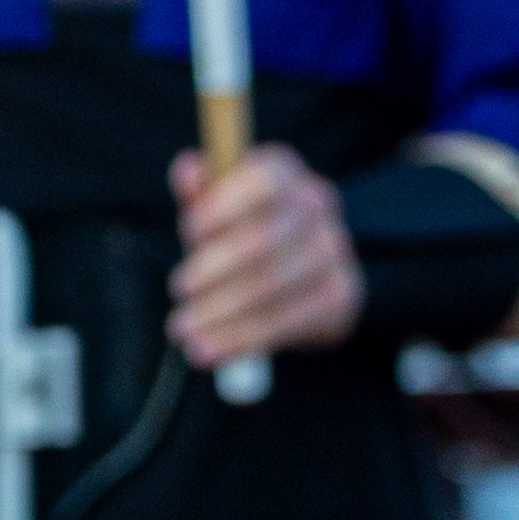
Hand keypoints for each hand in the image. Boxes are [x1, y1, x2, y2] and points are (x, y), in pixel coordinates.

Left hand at [167, 144, 363, 368]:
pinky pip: (289, 322)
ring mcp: (334, 252)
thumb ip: (202, 192)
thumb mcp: (218, 208)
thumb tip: (187, 169)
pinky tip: (212, 350)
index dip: (226, 204)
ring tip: (185, 332)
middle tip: (178, 291)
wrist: (303, 276)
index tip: (190, 231)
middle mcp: (318, 206)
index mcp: (286, 173)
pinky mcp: (340, 297)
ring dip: (222, 314)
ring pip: (274, 286)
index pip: (265, 180)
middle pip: (265, 239)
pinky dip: (244, 339)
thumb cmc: (243, 232)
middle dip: (214, 269)